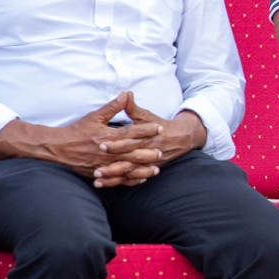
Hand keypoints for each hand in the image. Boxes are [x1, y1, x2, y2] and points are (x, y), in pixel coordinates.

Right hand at [0, 93, 163, 186]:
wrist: (57, 147)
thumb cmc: (77, 130)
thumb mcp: (95, 116)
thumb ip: (112, 107)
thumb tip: (126, 94)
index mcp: (107, 136)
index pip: (131, 133)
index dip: (146, 129)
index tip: (159, 127)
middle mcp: (106, 152)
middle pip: (131, 153)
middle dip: (148, 152)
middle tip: (162, 150)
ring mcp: (103, 164)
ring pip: (127, 168)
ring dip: (142, 169)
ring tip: (156, 168)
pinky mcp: (99, 173)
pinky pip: (117, 179)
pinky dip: (130, 180)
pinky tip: (141, 179)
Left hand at [91, 94, 205, 187]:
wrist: (181, 138)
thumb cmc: (160, 125)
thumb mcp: (147, 116)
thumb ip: (133, 107)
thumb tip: (126, 94)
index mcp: (147, 137)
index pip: (130, 140)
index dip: (116, 143)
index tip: (101, 144)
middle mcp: (148, 151)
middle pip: (129, 159)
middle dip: (113, 164)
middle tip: (96, 166)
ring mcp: (149, 162)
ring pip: (130, 171)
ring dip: (114, 175)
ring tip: (98, 177)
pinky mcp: (148, 170)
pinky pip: (133, 178)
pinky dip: (120, 182)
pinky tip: (105, 184)